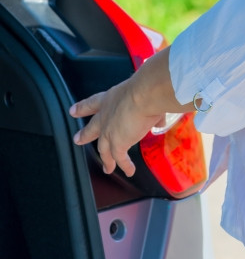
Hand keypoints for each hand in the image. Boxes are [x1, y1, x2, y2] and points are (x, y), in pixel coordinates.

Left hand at [69, 47, 191, 175]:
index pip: (92, 104)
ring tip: (106, 166)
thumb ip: (148, 110)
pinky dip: (126, 165)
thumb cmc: (145, 87)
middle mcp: (106, 116)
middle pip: (92, 128)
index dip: (82, 108)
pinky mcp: (117, 144)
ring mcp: (109, 132)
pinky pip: (120, 159)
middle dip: (85, 134)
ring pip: (103, 149)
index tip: (73, 111)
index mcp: (109, 99)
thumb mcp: (142, 95)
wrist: (145, 94)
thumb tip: (158, 120)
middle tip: (77, 138)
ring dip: (105, 158)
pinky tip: (129, 171)